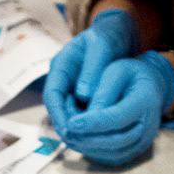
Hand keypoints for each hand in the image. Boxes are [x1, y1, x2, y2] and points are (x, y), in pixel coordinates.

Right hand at [43, 8, 138, 136]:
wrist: (120, 32)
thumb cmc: (111, 34)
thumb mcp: (103, 45)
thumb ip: (93, 68)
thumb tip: (83, 95)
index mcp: (62, 65)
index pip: (52, 94)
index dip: (58, 114)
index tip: (68, 129)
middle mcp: (64, 79)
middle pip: (58, 108)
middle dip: (66, 126)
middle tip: (79, 142)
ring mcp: (73, 87)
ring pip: (70, 113)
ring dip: (78, 128)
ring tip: (90, 142)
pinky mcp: (84, 95)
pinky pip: (82, 113)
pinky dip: (89, 125)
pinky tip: (99, 135)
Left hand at [62, 52, 173, 165]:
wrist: (150, 89)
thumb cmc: (130, 76)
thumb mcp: (117, 71)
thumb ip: (104, 90)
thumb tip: (86, 114)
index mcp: (145, 102)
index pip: (118, 117)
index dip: (93, 122)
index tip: (71, 123)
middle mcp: (147, 127)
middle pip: (115, 140)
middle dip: (87, 138)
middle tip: (65, 131)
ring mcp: (141, 143)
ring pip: (111, 153)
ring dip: (87, 146)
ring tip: (68, 134)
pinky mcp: (132, 152)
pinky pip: (110, 157)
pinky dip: (91, 151)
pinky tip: (78, 139)